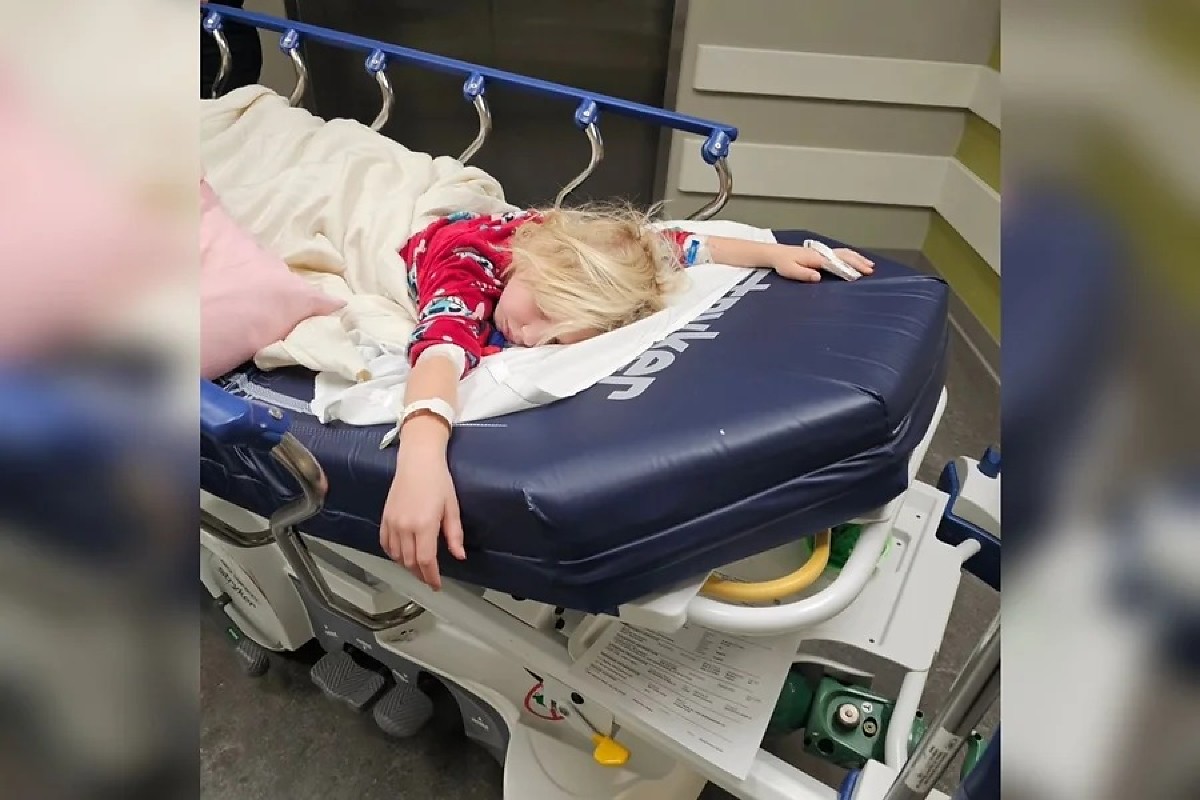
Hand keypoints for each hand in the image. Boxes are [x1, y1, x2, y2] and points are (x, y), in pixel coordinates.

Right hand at [380, 427, 466, 589]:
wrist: (417, 461)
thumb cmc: (438, 480)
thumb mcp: (452, 507)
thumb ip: (454, 535)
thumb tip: (459, 556)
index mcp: (424, 525)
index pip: (426, 561)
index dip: (431, 577)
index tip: (437, 585)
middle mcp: (405, 527)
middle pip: (410, 562)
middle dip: (421, 574)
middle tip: (430, 579)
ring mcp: (392, 523)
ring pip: (397, 556)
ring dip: (407, 566)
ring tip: (419, 569)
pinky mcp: (385, 518)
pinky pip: (386, 544)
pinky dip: (394, 554)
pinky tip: (402, 556)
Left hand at [767, 244, 874, 281]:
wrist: (775, 254)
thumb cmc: (782, 263)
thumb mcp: (790, 271)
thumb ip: (804, 274)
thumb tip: (819, 277)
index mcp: (816, 258)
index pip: (837, 262)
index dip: (850, 268)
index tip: (862, 273)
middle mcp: (822, 253)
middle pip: (844, 256)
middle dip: (858, 262)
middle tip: (870, 270)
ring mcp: (822, 252)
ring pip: (843, 253)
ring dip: (857, 258)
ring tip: (869, 265)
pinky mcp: (821, 254)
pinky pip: (839, 253)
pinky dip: (850, 256)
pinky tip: (855, 260)